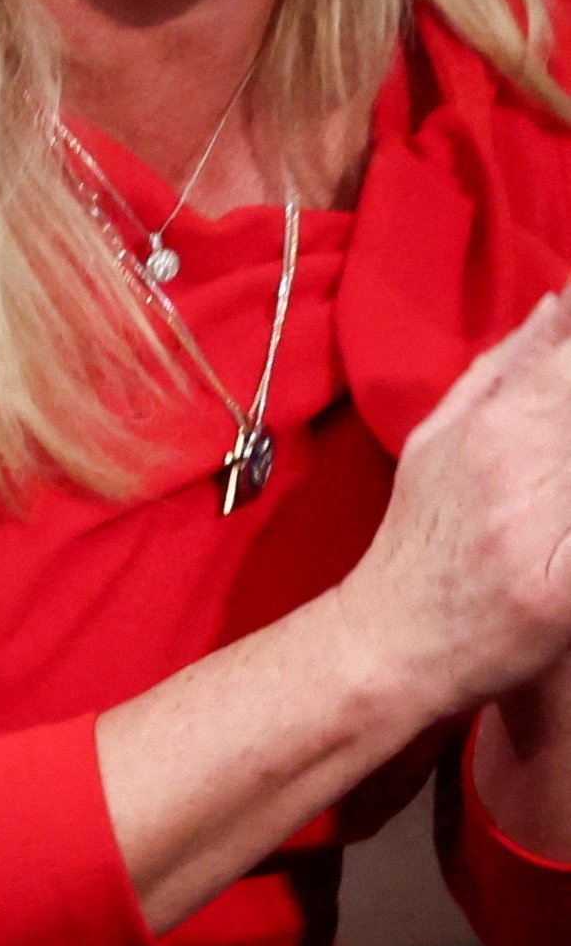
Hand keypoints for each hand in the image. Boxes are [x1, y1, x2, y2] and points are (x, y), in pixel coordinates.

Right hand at [336, 290, 570, 715]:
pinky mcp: (566, 590)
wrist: (393, 642)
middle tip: (562, 456)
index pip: (570, 358)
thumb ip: (503, 369)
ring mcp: (548, 530)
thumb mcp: (438, 440)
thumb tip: (555, 302)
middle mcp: (523, 467)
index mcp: (495, 425)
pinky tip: (564, 520)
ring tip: (557, 483)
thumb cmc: (420, 540)